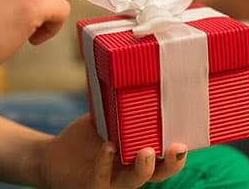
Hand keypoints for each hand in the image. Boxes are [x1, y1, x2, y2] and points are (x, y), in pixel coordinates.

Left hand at [38, 115, 186, 188]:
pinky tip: (108, 148)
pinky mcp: (92, 185)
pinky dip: (105, 162)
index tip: (192, 135)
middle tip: (178, 148)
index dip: (180, 152)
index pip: (167, 158)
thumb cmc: (89, 138)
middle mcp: (131, 173)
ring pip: (133, 182)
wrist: (56, 157)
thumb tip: (140, 71)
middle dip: (171, 164)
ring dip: (142, 168)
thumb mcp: (110, 119)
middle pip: (158, 174)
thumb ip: (125, 106)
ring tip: (146, 152)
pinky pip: (101, 177)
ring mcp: (112, 182)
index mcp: (141, 158)